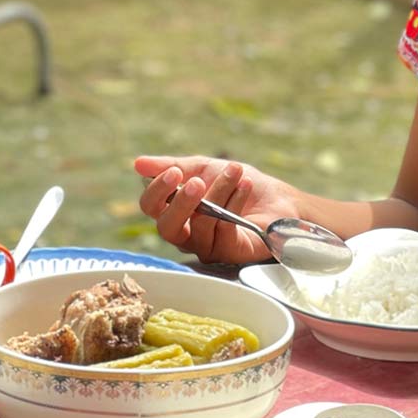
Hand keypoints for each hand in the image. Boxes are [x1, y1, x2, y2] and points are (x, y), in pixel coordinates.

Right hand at [135, 154, 300, 265]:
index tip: (173, 172)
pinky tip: (245, 185)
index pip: (151, 208)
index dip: (156, 191)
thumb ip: (172, 166)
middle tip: (198, 181)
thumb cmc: (238, 184)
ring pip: (200, 226)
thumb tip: (138, 164)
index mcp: (177, 212)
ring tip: (235, 171)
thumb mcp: (204, 167)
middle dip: (181, 202)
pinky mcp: (232, 253)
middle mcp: (188, 234)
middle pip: (166, 228)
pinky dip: (234, 204)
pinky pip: (224, 232)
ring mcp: (209, 247)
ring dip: (219, 193)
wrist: (279, 198)